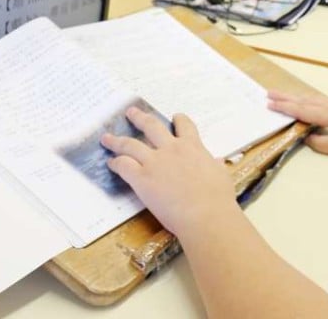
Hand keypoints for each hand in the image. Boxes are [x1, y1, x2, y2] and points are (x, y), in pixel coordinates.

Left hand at [101, 107, 234, 235]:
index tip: (174, 118)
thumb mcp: (221, 175)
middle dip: (139, 117)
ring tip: (107, 138)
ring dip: (117, 140)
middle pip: (151, 126)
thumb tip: (217, 161)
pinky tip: (111, 163)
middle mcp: (172, 149)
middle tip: (131, 112)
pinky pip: (123, 165)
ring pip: (130, 144)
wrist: (205, 214)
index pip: (184, 125)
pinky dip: (116, 163)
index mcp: (193, 146)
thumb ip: (215, 165)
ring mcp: (155, 162)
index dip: (178, 120)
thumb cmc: (218, 197)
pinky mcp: (142, 178)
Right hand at [267, 90, 327, 154]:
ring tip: (279, 94)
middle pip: (302, 101)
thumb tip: (306, 138)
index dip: (284, 108)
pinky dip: (304, 97)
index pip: (301, 111)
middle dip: (284, 98)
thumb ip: (321, 144)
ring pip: (308, 98)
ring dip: (293, 96)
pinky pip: (316, 99)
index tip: (269, 104)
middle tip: (267, 94)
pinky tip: (303, 98)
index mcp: (326, 115)